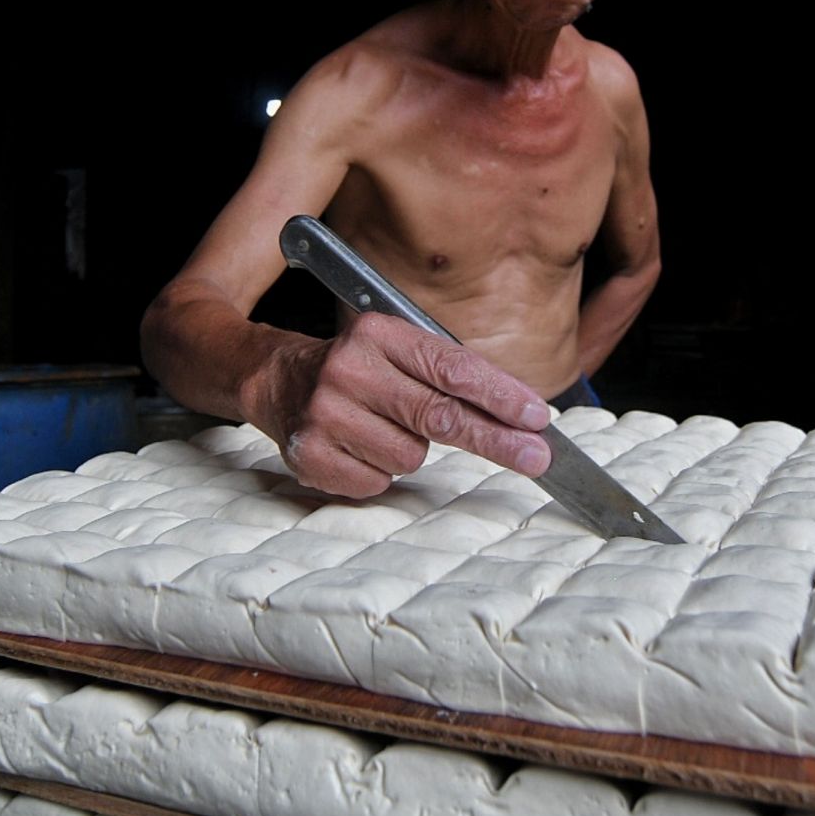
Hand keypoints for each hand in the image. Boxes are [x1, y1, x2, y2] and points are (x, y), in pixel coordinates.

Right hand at [264, 313, 552, 496]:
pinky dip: (380, 471)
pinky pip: (379, 481)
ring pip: (412, 456)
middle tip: (536, 458)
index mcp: (378, 334)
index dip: (499, 396)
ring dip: (412, 450)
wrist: (278, 379)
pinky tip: (359, 447)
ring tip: (382, 427)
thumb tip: (519, 415)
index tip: (536, 418)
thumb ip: (449, 373)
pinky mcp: (311, 455)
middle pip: (440, 416)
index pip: (451, 368)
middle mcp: (349, 370)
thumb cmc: (359, 367)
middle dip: (495, 440)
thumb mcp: (398, 348)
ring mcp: (325, 415)